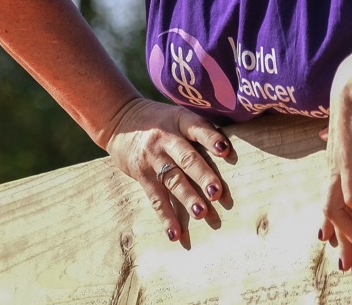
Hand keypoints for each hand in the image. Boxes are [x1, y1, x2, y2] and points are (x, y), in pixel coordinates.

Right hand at [105, 97, 231, 242]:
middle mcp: (166, 138)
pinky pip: (156, 197)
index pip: (198, 128)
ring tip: (201, 213)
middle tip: (217, 192)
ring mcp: (153, 157)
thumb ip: (199, 131)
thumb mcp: (178, 116)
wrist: (120, 118)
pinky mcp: (141, 174)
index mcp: (180, 120)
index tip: (225, 151)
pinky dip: (166, 217)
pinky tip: (175, 234)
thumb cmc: (160, 121)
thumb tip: (231, 153)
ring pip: (172, 179)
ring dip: (187, 197)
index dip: (211, 138)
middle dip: (202, 176)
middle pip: (186, 158)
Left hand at [318, 57, 351, 270]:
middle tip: (349, 261)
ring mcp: (338, 164)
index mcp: (336, 161)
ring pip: (337, 209)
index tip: (328, 240)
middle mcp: (332, 166)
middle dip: (340, 238)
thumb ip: (339, 139)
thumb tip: (325, 137)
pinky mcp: (348, 160)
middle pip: (329, 211)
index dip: (330, 222)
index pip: (329, 198)